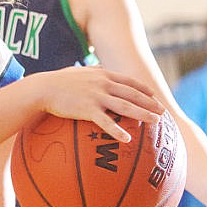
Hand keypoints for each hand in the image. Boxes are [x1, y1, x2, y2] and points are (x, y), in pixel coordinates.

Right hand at [34, 66, 163, 141]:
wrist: (43, 88)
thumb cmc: (57, 81)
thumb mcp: (77, 71)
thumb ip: (91, 69)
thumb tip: (98, 67)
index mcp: (102, 74)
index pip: (129, 81)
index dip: (143, 89)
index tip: (153, 95)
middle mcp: (103, 84)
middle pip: (132, 94)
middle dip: (150, 102)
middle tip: (163, 111)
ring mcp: (97, 96)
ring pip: (125, 106)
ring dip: (143, 114)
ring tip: (156, 122)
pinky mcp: (87, 109)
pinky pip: (106, 122)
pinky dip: (118, 130)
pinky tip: (127, 139)